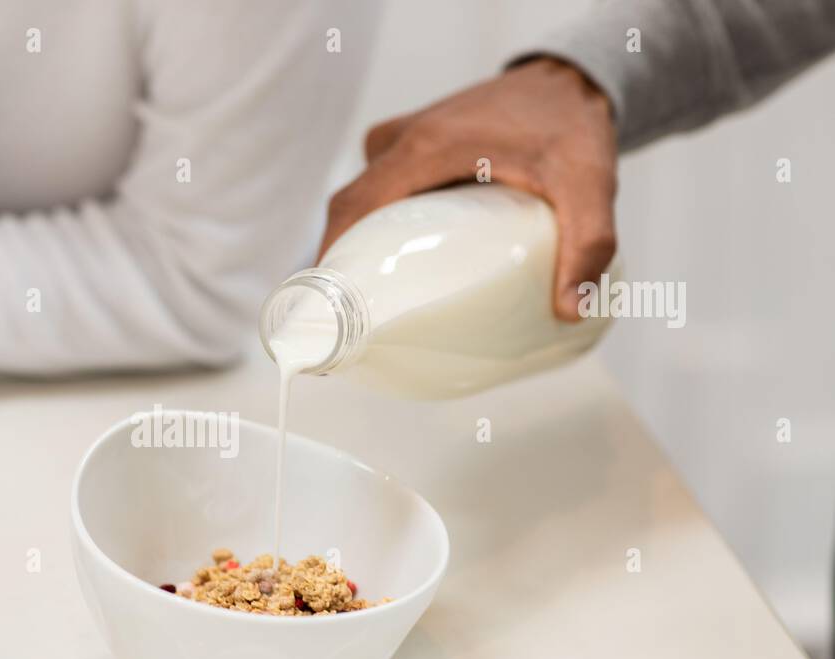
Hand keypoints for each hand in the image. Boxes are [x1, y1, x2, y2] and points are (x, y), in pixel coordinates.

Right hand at [319, 57, 618, 320]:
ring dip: (362, 241)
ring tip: (376, 294)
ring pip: (363, 198)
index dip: (332, 257)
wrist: (570, 80)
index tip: (329, 306)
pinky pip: (379, 187)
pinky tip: (399, 258)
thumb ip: (588, 243)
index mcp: (426, 148)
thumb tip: (571, 310)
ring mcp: (405, 138)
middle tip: (356, 318)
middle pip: (350, 208)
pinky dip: (379, 222)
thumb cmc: (571, 125)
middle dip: (345, 262)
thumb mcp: (587, 183)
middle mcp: (405, 140)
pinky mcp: (414, 145)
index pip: (353, 206)